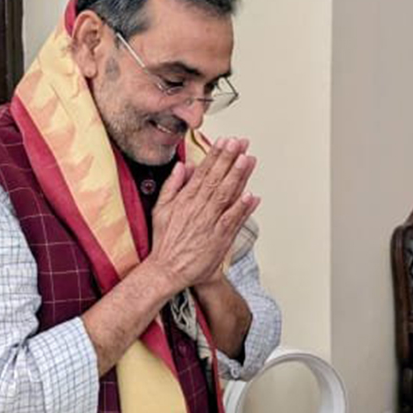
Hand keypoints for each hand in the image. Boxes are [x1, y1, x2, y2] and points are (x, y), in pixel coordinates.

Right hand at [145, 139, 260, 293]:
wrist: (166, 270)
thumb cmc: (165, 242)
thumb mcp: (161, 209)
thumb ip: (172, 185)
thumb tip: (182, 166)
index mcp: (184, 200)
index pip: (203, 172)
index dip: (216, 155)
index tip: (226, 141)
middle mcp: (197, 208)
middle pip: (216, 179)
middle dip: (229, 159)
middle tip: (240, 143)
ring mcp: (209, 223)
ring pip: (226, 195)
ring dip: (238, 177)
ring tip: (248, 160)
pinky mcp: (218, 239)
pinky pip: (232, 220)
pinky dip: (241, 208)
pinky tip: (251, 195)